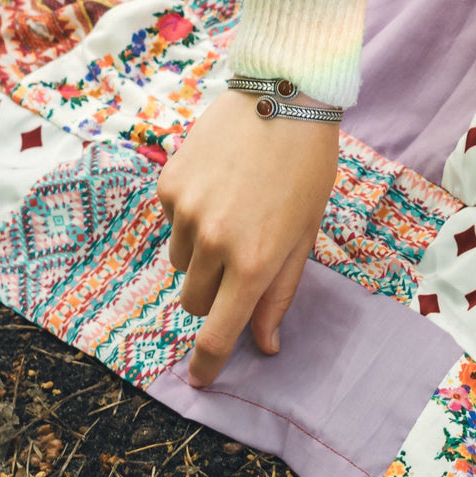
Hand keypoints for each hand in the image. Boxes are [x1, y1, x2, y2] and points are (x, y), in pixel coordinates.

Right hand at [157, 89, 338, 386]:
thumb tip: (267, 346)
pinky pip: (171, 223)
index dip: (208, 363)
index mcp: (255, 260)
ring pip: (180, 263)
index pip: (218, 332)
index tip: (201, 379)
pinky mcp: (168, 185)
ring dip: (201, 254)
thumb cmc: (307, 168)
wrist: (283, 97)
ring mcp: (185, 212)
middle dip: (214, 294)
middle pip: (194, 301)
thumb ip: (281, 291)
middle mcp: (214, 242)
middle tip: (240, 260)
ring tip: (235, 211)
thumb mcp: (305, 232)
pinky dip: (190, 217)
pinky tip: (220, 184)